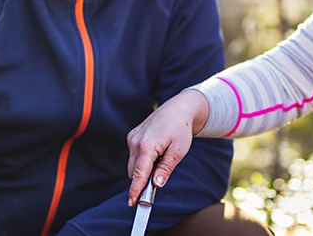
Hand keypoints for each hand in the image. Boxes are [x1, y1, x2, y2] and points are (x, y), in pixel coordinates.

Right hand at [126, 90, 208, 205]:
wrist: (178, 109)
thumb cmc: (181, 129)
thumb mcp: (178, 151)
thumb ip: (165, 169)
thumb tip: (156, 185)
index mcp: (147, 146)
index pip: (138, 174)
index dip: (135, 191)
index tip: (132, 203)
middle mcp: (135, 141)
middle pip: (133, 171)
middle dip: (141, 182)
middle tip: (151, 192)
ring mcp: (132, 138)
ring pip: (133, 164)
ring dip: (142, 171)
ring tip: (160, 164)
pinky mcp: (132, 136)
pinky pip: (134, 155)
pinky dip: (142, 161)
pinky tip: (155, 155)